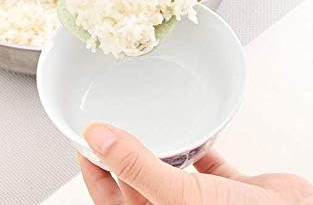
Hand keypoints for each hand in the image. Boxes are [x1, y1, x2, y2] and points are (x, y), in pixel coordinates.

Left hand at [80, 123, 312, 204]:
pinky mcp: (228, 185)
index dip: (92, 165)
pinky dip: (197, 142)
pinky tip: (191, 124)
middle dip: (121, 151)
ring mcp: (202, 198)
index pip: (108, 194)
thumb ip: (134, 165)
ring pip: (168, 167)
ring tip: (141, 117)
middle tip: (109, 119)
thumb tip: (95, 136)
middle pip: (135, 179)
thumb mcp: (177, 196)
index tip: (84, 136)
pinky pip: (205, 160)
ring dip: (157, 145)